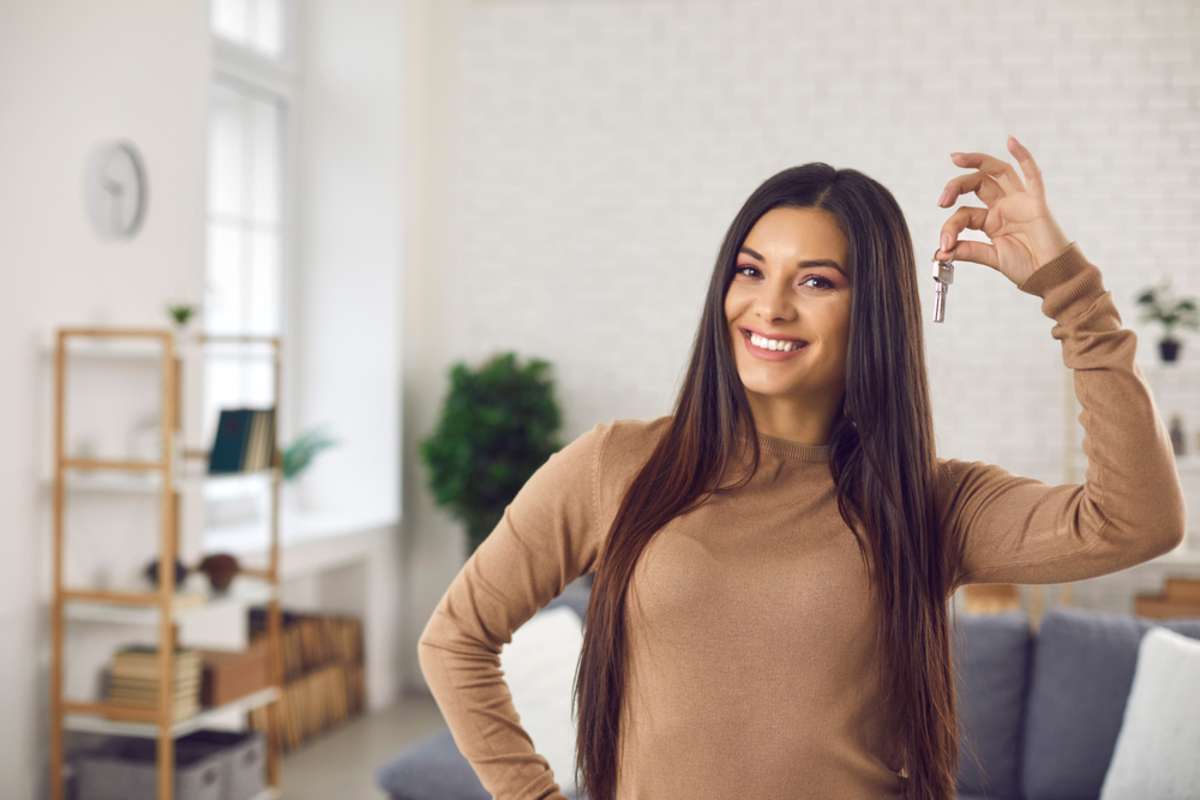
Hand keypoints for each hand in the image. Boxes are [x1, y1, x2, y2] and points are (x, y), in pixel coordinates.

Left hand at [934, 135, 1072, 287]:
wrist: (1051, 276)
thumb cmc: (1026, 267)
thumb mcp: (991, 258)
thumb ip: (968, 251)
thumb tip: (941, 252)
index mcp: (991, 222)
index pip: (964, 214)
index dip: (950, 227)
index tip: (944, 245)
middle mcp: (1004, 207)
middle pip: (977, 184)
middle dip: (956, 187)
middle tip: (942, 200)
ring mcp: (1020, 202)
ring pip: (998, 173)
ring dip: (977, 162)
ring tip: (957, 158)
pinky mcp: (1037, 203)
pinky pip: (1032, 175)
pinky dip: (1023, 156)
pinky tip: (1011, 141)